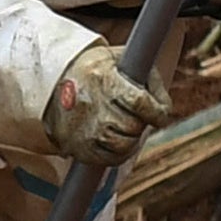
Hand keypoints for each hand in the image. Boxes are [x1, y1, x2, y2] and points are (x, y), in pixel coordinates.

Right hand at [46, 45, 171, 165]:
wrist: (55, 83)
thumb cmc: (100, 71)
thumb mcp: (124, 62)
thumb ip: (150, 82)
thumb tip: (164, 111)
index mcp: (103, 79)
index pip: (140, 102)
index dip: (157, 112)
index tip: (161, 115)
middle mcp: (92, 105)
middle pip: (132, 126)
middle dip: (141, 123)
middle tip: (137, 117)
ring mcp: (82, 128)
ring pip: (123, 145)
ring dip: (131, 139)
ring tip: (128, 129)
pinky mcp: (77, 146)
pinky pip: (109, 159)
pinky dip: (119, 153)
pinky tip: (119, 141)